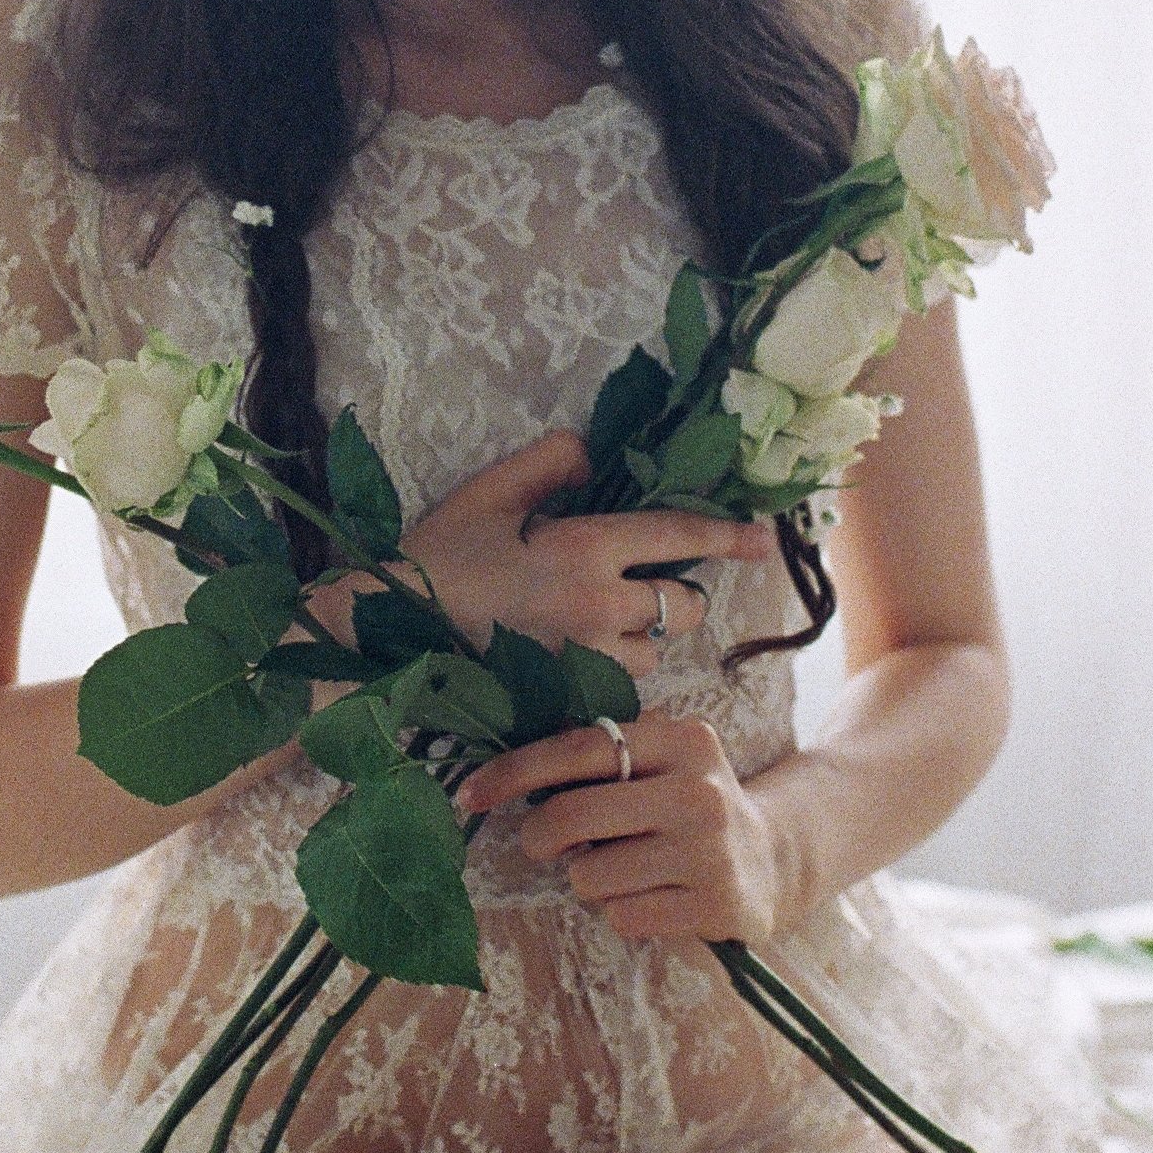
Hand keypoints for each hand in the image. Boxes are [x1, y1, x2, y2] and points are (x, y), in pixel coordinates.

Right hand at [402, 433, 748, 678]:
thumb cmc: (435, 557)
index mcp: (585, 546)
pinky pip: (616, 690)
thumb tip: (594, 455)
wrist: (386, 632)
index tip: (766, 540)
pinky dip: (607, 676)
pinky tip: (571, 661)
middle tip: (639, 588)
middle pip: (683, 606)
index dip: (728, 535)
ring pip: (652, 653)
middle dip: (677, 596)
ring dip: (638, 640)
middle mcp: (598, 605)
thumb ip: (550, 462)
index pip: (678, 534)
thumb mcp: (488, 492)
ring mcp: (584, 658)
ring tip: (592, 628)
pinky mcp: (566, 697)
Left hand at [455, 719, 816, 946]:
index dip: (513, 772)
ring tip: (626, 871)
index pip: (578, 748)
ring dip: (589, 880)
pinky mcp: (716, 905)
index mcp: (680, 740)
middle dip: (540, 838)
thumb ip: (599, 758)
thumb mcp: (659, 762)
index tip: (469, 795)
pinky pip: (622, 918)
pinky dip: (622, 913)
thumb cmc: (687, 807)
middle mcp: (698, 790)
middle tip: (547, 844)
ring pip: (589, 876)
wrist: (774, 858)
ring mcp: (710, 850)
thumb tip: (502, 772)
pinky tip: (654, 899)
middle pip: (570, 817)